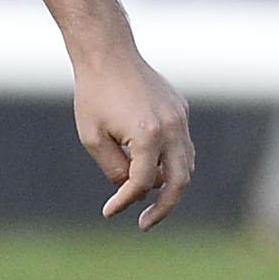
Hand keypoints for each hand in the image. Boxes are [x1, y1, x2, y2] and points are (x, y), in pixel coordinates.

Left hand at [73, 52, 193, 229]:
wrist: (108, 55)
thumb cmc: (93, 95)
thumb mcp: (92, 137)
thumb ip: (114, 168)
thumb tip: (133, 190)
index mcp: (147, 135)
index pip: (142, 182)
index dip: (125, 201)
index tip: (108, 212)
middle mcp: (171, 128)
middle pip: (179, 181)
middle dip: (164, 208)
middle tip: (145, 224)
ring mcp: (179, 118)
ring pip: (186, 164)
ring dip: (171, 186)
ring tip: (149, 201)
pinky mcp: (180, 110)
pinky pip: (183, 145)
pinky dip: (172, 163)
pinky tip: (152, 172)